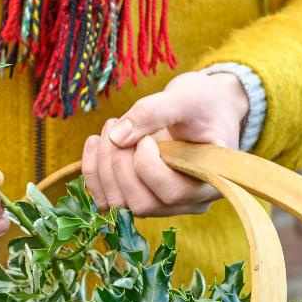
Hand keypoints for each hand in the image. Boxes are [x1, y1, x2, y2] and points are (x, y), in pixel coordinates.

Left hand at [82, 71, 248, 216]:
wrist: (203, 108)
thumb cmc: (204, 103)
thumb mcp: (185, 97)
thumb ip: (154, 112)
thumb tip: (117, 138)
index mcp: (209, 183)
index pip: (171, 193)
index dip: (147, 165)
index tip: (146, 136)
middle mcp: (185, 202)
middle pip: (141, 204)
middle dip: (119, 164)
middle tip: (117, 125)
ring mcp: (160, 203)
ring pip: (118, 203)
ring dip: (102, 165)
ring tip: (111, 127)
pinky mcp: (137, 195)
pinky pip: (105, 198)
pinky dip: (92, 171)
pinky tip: (95, 141)